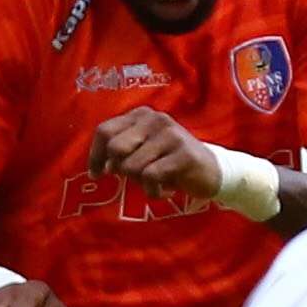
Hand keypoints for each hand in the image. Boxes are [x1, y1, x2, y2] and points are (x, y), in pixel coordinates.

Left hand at [85, 108, 219, 200]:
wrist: (211, 170)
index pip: (104, 131)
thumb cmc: (169, 161)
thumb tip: (102, 167)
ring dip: (140, 182)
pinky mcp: (183, 154)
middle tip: (135, 176)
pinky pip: (150, 178)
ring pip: (131, 166)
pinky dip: (153, 191)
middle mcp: (155, 119)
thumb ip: (121, 152)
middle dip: (120, 169)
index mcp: (141, 115)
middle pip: (115, 148)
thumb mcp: (142, 151)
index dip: (95, 155)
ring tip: (155, 181)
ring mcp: (170, 135)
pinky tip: (166, 189)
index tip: (96, 174)